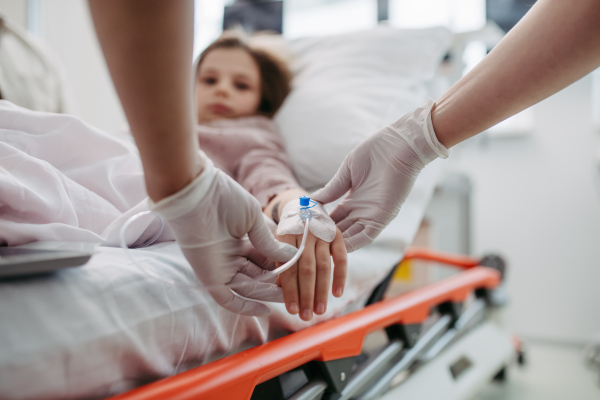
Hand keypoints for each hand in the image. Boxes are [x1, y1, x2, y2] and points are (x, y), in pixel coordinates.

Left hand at [150, 156, 296, 316]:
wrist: (196, 194)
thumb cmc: (223, 198)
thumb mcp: (254, 219)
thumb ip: (269, 241)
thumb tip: (293, 255)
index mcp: (239, 238)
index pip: (264, 257)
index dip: (281, 264)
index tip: (299, 268)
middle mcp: (230, 255)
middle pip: (257, 274)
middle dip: (277, 282)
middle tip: (299, 289)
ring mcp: (220, 267)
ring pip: (248, 287)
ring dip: (268, 294)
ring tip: (290, 299)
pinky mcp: (210, 278)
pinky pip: (228, 299)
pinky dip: (246, 307)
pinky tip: (266, 310)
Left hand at [275, 200, 346, 320]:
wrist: (303, 204)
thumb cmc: (288, 229)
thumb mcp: (278, 240)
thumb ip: (280, 261)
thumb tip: (280, 287)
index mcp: (287, 235)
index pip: (289, 267)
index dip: (291, 290)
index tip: (291, 309)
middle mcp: (307, 234)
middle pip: (307, 269)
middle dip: (306, 295)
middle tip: (306, 316)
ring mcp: (323, 234)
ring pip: (324, 267)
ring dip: (322, 291)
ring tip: (319, 310)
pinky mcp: (337, 235)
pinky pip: (341, 258)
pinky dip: (340, 276)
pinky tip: (337, 293)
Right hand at [311, 100, 448, 251]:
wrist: (399, 144)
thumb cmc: (377, 151)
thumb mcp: (347, 171)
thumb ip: (332, 188)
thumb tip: (312, 201)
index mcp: (353, 198)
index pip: (334, 218)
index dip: (320, 225)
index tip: (304, 230)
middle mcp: (362, 210)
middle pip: (340, 230)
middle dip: (326, 238)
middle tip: (309, 245)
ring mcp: (372, 214)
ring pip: (351, 236)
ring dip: (337, 244)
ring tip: (319, 251)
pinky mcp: (383, 216)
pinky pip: (367, 235)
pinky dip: (354, 243)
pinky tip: (339, 249)